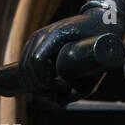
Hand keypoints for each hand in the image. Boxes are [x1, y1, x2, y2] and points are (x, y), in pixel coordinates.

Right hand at [0, 8, 124, 104]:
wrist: (99, 22)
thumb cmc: (100, 42)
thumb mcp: (98, 65)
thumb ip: (81, 88)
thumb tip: (60, 102)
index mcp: (56, 34)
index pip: (36, 61)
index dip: (46, 80)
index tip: (64, 86)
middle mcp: (42, 35)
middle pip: (27, 68)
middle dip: (41, 86)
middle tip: (62, 90)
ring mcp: (36, 39)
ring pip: (23, 69)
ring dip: (37, 85)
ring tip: (57, 88)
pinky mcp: (35, 45)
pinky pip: (25, 67)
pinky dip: (34, 79)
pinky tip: (50, 84)